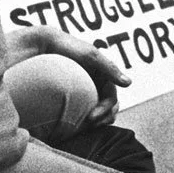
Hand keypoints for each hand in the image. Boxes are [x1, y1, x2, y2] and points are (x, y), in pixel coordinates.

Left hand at [11, 26, 129, 125]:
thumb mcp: (91, 56)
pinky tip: (72, 124)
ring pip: (96, 111)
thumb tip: (129, 84)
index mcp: (105, 75)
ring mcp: (86, 89)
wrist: (44, 44)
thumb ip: (110, 69)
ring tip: (81, 128)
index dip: (105, 110)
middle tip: (87, 126)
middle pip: (107, 108)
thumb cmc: (69, 47)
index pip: (111, 100)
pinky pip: (82, 110)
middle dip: (102, 118)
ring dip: (94, 121)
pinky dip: (81, 118)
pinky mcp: (74, 95)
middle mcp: (97, 83)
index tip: (91, 119)